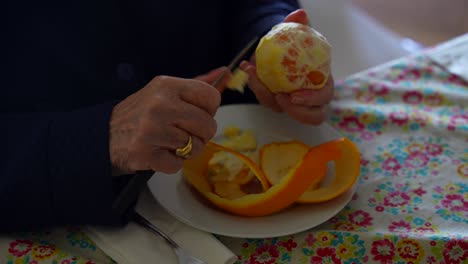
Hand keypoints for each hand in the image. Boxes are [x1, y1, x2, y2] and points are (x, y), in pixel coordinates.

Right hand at [109, 67, 228, 174]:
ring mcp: (152, 130)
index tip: (195, 114)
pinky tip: (158, 153)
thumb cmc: (140, 113)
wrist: (104, 135)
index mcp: (167, 85)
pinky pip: (178, 165)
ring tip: (168, 143)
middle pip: (208, 125)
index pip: (211, 96)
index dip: (208, 110)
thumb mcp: (165, 92)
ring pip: (195, 147)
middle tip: (182, 132)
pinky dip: (171, 163)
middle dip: (200, 134)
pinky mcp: (146, 154)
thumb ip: (196, 84)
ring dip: (186, 151)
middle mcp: (160, 105)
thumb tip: (225, 72)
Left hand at [240, 9, 333, 124]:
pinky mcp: (276, 101)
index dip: (312, 100)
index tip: (296, 95)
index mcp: (322, 83)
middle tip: (280, 97)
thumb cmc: (297, 45)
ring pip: (285, 111)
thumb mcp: (298, 34)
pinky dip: (256, 86)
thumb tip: (300, 15)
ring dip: (269, 98)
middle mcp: (310, 98)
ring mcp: (292, 102)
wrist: (282, 49)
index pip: (323, 98)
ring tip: (257, 80)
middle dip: (296, 112)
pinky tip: (248, 69)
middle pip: (311, 116)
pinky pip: (266, 100)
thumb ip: (299, 25)